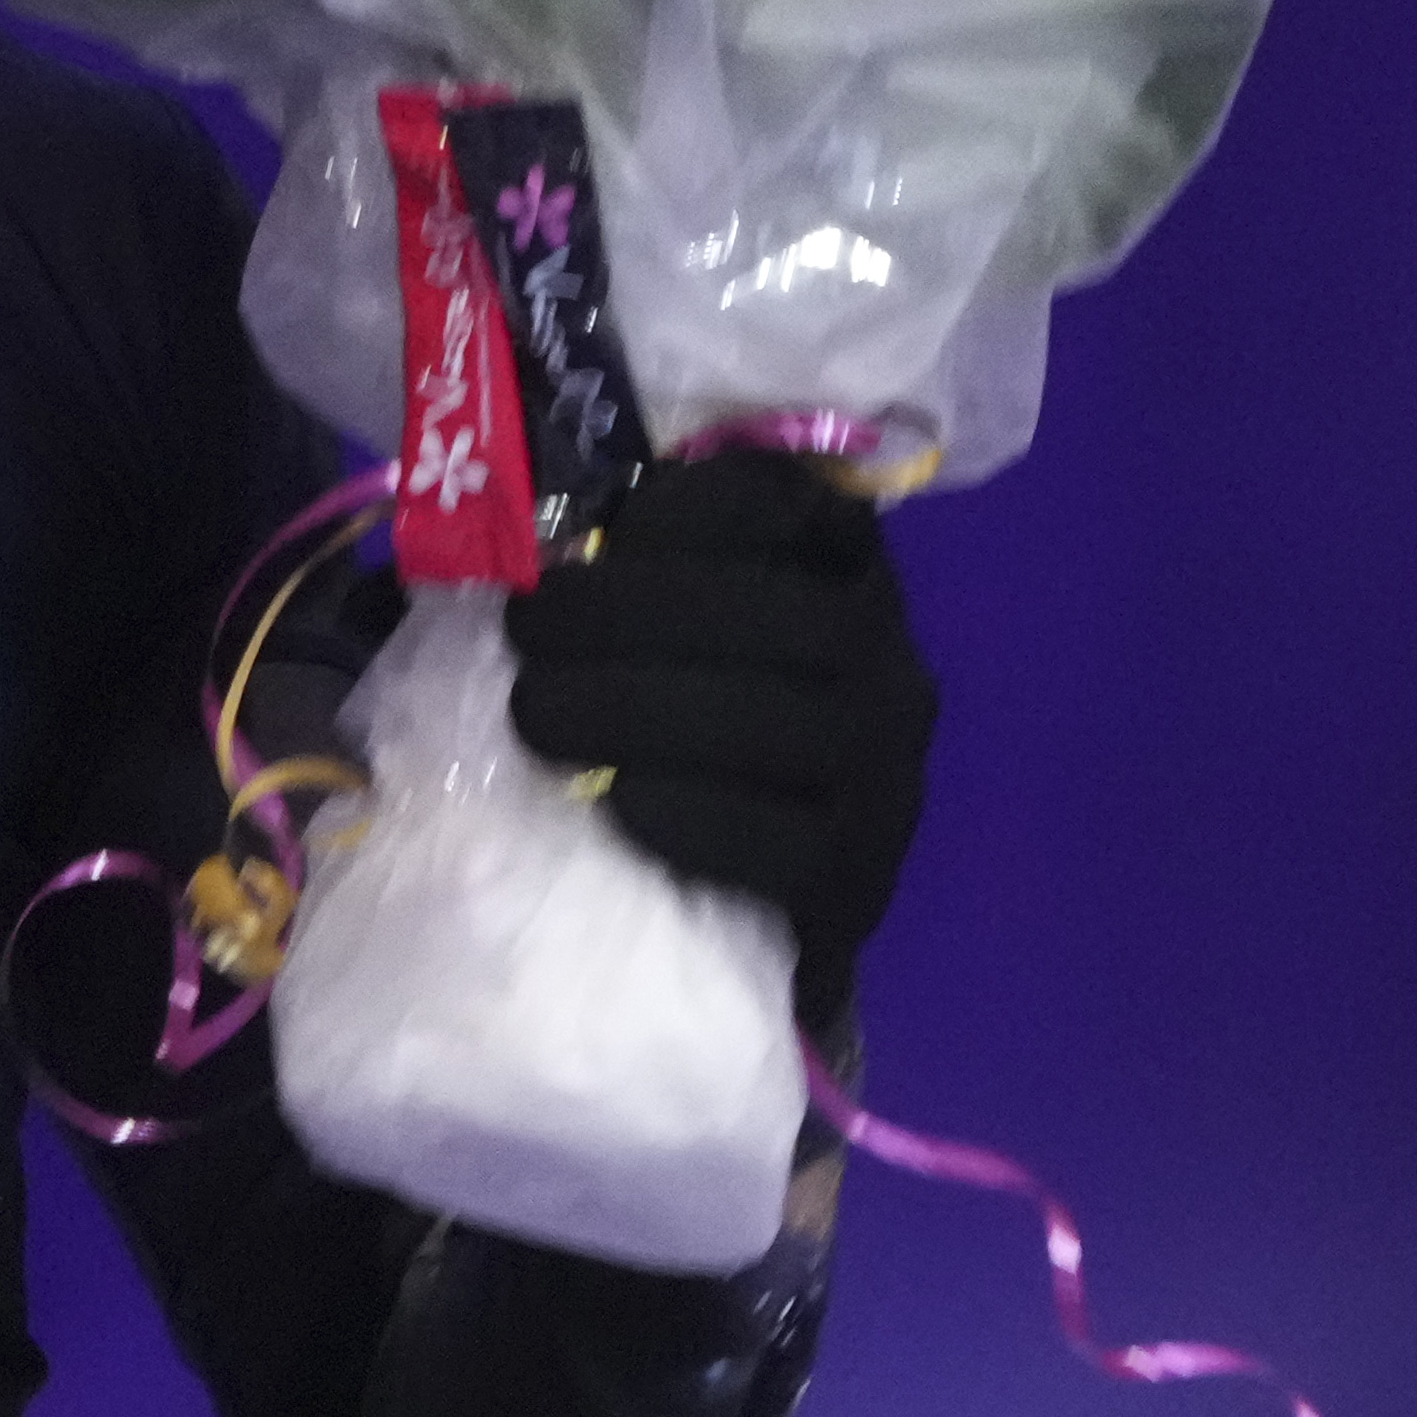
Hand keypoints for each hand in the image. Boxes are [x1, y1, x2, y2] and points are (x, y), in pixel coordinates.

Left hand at [504, 453, 935, 1033]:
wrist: (745, 908)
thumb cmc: (685, 742)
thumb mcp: (676, 636)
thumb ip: (638, 575)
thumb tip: (532, 545)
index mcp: (848, 585)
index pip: (797, 510)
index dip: (697, 508)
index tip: (595, 528)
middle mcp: (889, 669)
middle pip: (790, 618)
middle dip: (638, 612)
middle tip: (527, 630)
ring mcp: (887, 780)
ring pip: (787, 724)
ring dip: (643, 709)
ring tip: (535, 715)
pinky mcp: (856, 883)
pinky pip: (790, 849)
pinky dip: (695, 818)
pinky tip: (616, 800)